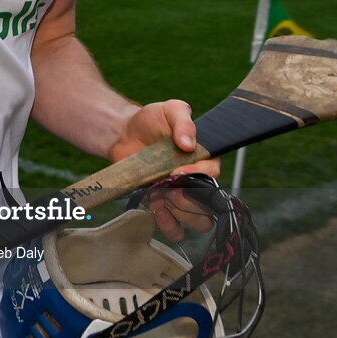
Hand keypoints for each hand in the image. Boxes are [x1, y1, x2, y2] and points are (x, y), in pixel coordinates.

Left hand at [109, 99, 220, 239]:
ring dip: (180, 213)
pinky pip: (174, 228)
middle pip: (208, 204)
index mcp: (203, 157)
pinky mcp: (163, 205)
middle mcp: (195, 179)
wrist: (123, 133)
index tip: (177, 171)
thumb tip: (189, 143)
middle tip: (169, 188)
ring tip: (161, 197)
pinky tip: (155, 207)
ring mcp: (179, 195)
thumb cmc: (151, 119)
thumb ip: (183, 121)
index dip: (198, 176)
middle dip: (189, 200)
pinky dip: (167, 224)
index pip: (213, 174)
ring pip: (197, 220)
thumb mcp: (170, 109)